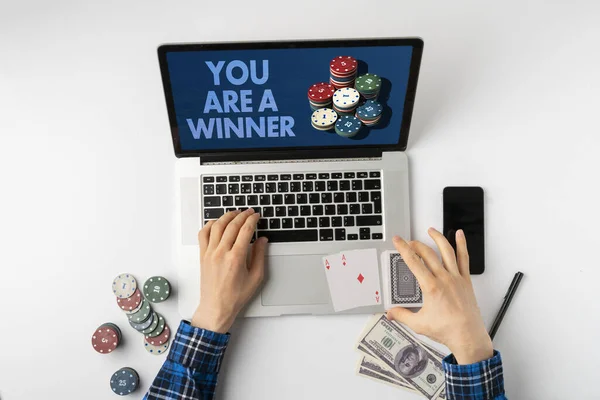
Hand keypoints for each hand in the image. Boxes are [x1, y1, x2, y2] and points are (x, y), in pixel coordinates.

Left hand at [191, 209, 267, 332]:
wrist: (216, 307)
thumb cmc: (235, 296)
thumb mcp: (256, 277)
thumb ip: (259, 256)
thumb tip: (262, 240)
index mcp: (236, 258)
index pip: (245, 231)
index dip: (252, 220)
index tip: (256, 216)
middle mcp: (221, 253)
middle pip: (232, 225)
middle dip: (242, 215)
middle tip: (249, 212)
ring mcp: (210, 253)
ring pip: (217, 226)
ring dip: (227, 216)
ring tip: (235, 213)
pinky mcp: (203, 255)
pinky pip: (203, 234)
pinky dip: (210, 225)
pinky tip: (217, 223)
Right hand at [386, 228, 492, 364]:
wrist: (468, 336)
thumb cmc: (447, 330)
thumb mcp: (418, 324)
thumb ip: (402, 315)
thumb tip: (391, 313)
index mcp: (431, 287)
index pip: (414, 262)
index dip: (404, 249)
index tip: (398, 241)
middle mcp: (444, 279)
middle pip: (428, 254)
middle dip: (416, 244)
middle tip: (409, 242)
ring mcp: (456, 278)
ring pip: (446, 251)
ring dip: (438, 238)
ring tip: (431, 230)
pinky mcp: (466, 280)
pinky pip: (464, 258)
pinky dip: (462, 245)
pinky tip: (460, 235)